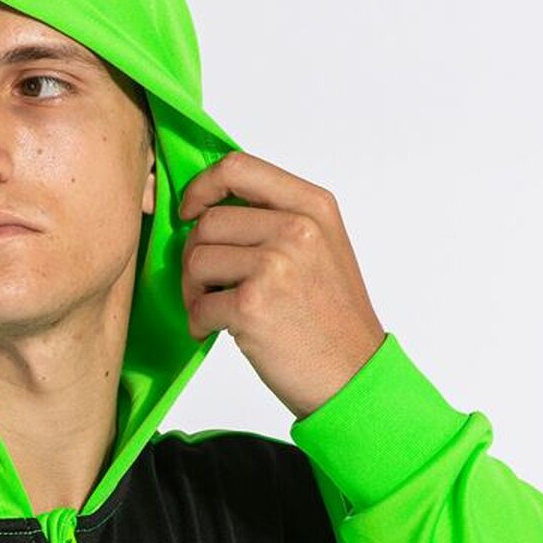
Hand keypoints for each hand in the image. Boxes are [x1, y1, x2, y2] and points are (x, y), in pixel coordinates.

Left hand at [178, 150, 386, 419]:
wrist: (352, 376)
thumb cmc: (331, 318)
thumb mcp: (321, 248)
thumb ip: (276, 218)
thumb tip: (208, 207)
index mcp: (313, 206)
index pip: (237, 167)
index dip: (201, 187)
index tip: (190, 212)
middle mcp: (296, 229)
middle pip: (208, 222)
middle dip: (196, 256)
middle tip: (207, 286)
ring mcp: (275, 266)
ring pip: (196, 260)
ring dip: (193, 290)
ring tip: (215, 309)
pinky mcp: (252, 305)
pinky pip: (198, 304)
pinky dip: (198, 322)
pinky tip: (215, 332)